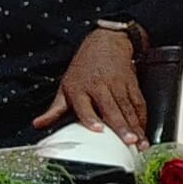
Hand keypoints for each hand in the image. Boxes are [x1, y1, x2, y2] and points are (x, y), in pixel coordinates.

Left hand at [32, 25, 150, 140]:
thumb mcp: (65, 86)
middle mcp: (99, 87)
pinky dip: (143, 118)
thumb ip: (54, 109)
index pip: (84, 106)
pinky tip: (144, 130)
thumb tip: (38, 124)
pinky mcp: (131, 83)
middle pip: (111, 109)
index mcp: (79, 89)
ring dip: (136, 126)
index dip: (91, 118)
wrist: (106, 42)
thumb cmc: (83, 68)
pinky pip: (138, 102)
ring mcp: (117, 85)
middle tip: (129, 141)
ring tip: (140, 142)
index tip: (98, 129)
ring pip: (128, 108)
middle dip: (121, 126)